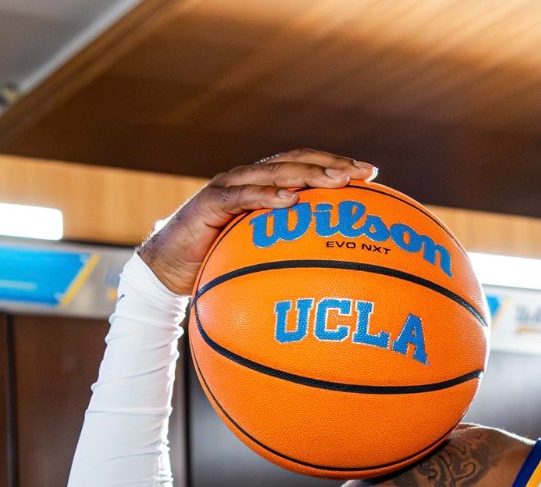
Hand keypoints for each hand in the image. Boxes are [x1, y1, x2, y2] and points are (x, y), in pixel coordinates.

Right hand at [139, 149, 376, 294]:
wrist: (168, 270)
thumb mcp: (262, 257)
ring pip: (273, 172)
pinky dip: (266, 195)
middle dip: (332, 164)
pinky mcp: (210, 202)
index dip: (337, 166)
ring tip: (337, 180)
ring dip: (308, 174)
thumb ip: (291, 252)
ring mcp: (229, 187)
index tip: (372, 174)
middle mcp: (249, 179)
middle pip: (296, 161)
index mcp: (265, 187)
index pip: (306, 167)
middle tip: (363, 172)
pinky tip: (292, 199)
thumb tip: (336, 271)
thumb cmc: (219, 265)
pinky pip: (241, 196)